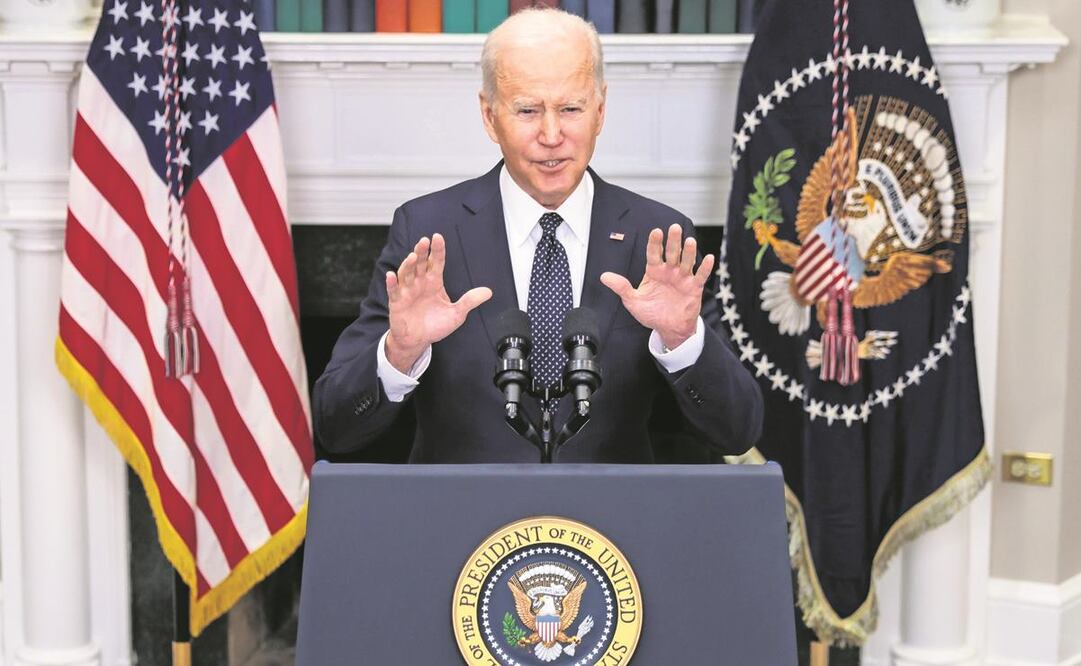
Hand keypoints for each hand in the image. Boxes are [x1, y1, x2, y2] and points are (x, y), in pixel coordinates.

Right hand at [385, 233, 491, 372]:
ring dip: (408, 264)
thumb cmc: (435, 325)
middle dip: (421, 252)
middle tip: (424, 241)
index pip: (436, 262)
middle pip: (420, 264)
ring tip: (412, 257)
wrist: (419, 340)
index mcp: (434, 282)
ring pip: (406, 274)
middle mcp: (420, 283)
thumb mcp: (456, 314)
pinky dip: (391, 283)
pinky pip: (393, 291)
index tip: (438, 237)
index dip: (437, 250)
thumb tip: (488, 292)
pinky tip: (392, 275)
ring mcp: (407, 291)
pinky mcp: (397, 302)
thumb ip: (469, 301)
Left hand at [600, 224, 714, 349]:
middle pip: (671, 253)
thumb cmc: (651, 313)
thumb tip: (604, 276)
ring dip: (688, 252)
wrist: (668, 328)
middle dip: (673, 241)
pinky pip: (700, 276)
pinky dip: (705, 267)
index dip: (654, 243)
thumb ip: (621, 287)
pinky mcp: (694, 287)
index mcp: (654, 271)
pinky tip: (708, 258)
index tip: (655, 232)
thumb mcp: (633, 301)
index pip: (653, 253)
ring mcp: (682, 278)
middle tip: (674, 228)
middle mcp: (669, 271)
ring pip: (686, 261)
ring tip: (689, 241)